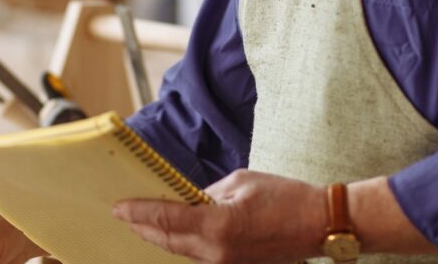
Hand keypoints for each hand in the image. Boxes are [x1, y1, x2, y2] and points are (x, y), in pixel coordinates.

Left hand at [112, 169, 326, 263]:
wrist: (320, 224)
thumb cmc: (285, 197)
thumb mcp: (240, 182)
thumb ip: (208, 192)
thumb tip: (188, 198)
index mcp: (217, 225)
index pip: (165, 218)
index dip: (138, 212)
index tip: (118, 206)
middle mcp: (217, 251)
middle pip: (167, 240)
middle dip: (142, 227)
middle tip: (121, 214)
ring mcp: (225, 263)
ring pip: (180, 251)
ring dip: (159, 237)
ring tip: (139, 222)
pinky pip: (198, 256)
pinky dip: (179, 243)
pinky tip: (170, 233)